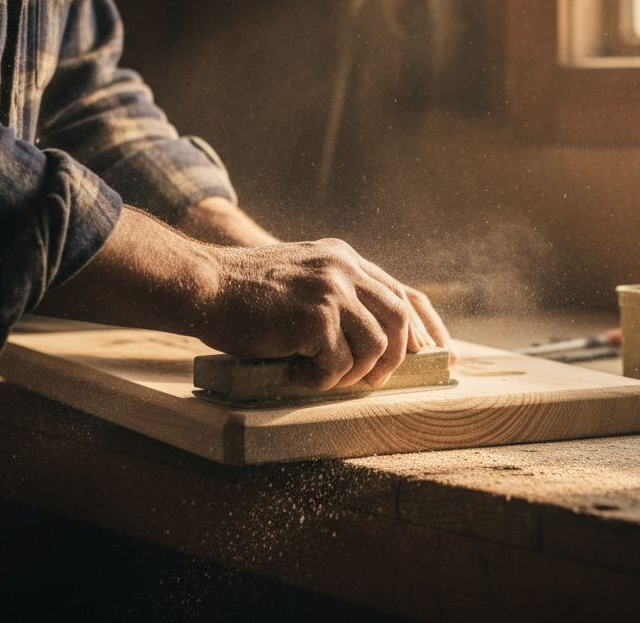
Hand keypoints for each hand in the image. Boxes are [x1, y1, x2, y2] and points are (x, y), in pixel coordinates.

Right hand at [197, 238, 447, 388]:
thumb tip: (372, 338)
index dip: (423, 326)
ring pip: (375, 345)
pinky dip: (322, 379)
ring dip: (354, 372)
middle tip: (373, 381)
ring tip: (324, 377)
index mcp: (343, 258)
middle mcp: (344, 269)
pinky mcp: (315, 317)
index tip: (437, 353)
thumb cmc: (244, 292)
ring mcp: (331, 290)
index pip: (401, 292)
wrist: (203, 285)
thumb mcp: (300, 277)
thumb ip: (334, 293)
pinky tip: (297, 375)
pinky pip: (339, 363)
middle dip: (394, 357)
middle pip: (399, 317)